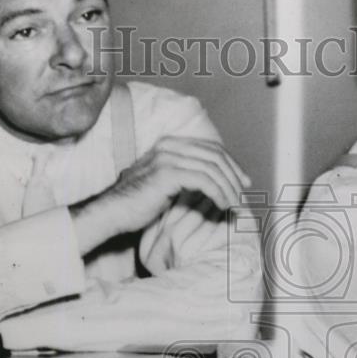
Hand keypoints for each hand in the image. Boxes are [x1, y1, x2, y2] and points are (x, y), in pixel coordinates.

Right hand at [71, 136, 249, 254]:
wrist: (112, 213)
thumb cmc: (136, 203)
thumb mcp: (164, 183)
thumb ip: (184, 176)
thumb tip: (212, 183)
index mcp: (169, 144)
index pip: (210, 148)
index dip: (231, 164)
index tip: (243, 182)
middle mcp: (169, 146)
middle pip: (215, 155)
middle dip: (234, 175)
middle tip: (244, 194)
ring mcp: (168, 157)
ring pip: (212, 168)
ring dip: (229, 187)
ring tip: (236, 204)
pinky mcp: (167, 173)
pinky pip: (204, 181)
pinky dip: (218, 193)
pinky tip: (223, 205)